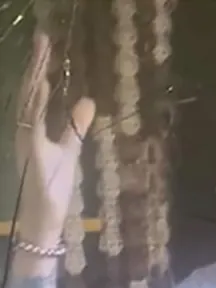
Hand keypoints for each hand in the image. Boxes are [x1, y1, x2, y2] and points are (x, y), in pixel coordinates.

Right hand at [15, 30, 94, 244]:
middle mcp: (25, 131)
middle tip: (43, 38)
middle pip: (29, 92)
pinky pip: (33, 124)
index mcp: (32, 129)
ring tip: (41, 53)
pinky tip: (42, 87)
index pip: (37, 94)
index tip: (45, 45)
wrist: (44, 217)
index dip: (40, 69)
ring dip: (34, 77)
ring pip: (28, 103)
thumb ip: (75, 127)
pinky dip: (37, 105)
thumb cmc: (54, 186)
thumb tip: (87, 101)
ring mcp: (26, 141)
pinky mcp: (33, 154)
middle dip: (36, 65)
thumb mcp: (70, 151)